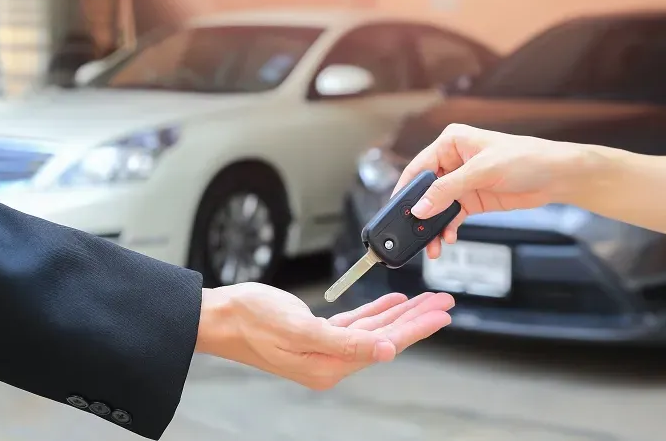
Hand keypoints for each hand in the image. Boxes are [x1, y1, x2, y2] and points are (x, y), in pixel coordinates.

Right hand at [195, 283, 453, 389]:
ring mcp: (324, 348)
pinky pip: (356, 323)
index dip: (417, 328)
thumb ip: (347, 341)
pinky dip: (376, 311)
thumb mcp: (301, 329)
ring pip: (375, 329)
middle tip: (445, 304)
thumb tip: (387, 351)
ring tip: (428, 301)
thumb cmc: (252, 320)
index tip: (442, 314)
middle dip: (418, 319)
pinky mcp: (317, 334)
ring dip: (402, 313)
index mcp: (330, 365)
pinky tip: (393, 302)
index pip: (386, 345)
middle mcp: (331, 361)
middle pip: (386, 337)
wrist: (221, 315)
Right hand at [393, 123, 589, 257]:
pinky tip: (448, 238)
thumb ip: (449, 189)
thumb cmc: (526, 159)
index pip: (419, 167)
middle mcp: (453, 161)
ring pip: (437, 207)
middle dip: (420, 213)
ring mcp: (463, 182)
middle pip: (425, 190)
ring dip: (433, 226)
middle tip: (413, 234)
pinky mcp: (473, 199)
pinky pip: (452, 216)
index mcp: (451, 143)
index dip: (407, 190)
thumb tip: (421, 207)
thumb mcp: (483, 172)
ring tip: (432, 245)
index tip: (398, 212)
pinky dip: (448, 229)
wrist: (557, 176)